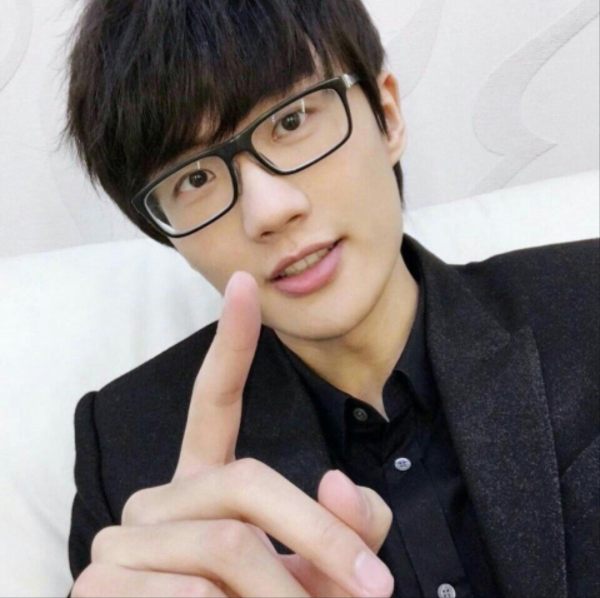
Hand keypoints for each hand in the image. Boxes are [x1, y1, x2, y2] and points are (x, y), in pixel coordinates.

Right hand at [72, 272, 394, 596]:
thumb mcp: (319, 575)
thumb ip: (348, 528)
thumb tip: (337, 482)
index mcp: (201, 487)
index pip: (214, 402)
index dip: (232, 343)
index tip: (245, 283)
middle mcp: (156, 501)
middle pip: (246, 481)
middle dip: (321, 537)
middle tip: (376, 587)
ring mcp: (123, 540)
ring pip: (227, 542)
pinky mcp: (98, 585)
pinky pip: (189, 593)